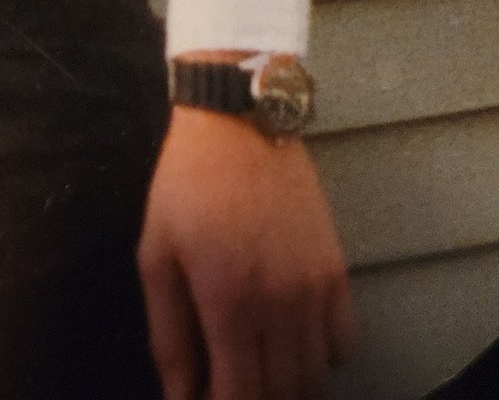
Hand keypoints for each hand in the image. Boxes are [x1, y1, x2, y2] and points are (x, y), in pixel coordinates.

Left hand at [139, 105, 355, 399]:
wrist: (239, 125)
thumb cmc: (184, 188)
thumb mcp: (156, 255)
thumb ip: (169, 333)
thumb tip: (179, 392)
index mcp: (229, 302)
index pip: (240, 394)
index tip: (203, 398)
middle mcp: (281, 304)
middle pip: (282, 392)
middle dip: (251, 396)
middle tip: (223, 381)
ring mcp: (317, 291)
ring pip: (314, 376)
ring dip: (283, 384)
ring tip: (251, 366)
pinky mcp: (338, 274)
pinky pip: (343, 345)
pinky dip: (318, 358)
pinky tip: (286, 341)